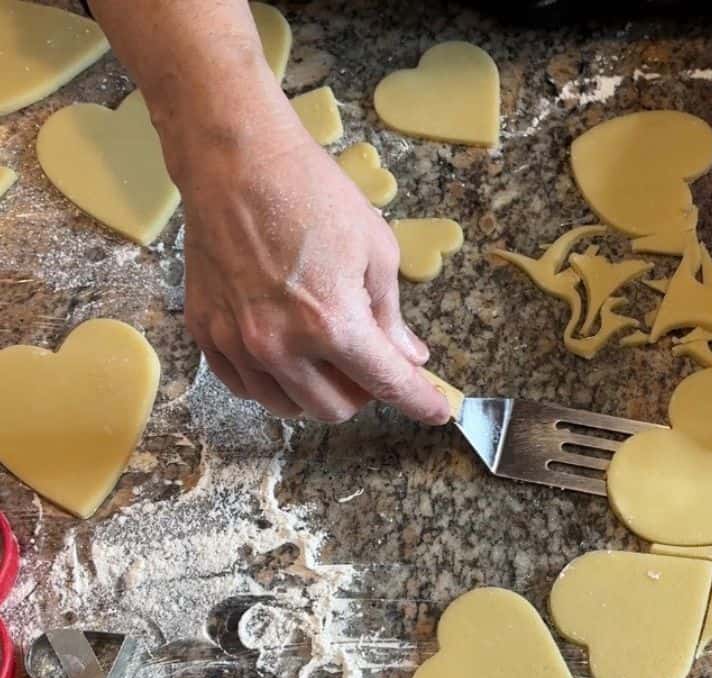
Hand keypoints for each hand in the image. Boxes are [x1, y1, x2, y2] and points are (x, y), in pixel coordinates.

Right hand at [175, 126, 449, 424]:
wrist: (235, 161)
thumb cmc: (311, 194)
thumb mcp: (375, 250)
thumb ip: (390, 315)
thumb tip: (409, 355)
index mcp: (332, 323)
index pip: (385, 384)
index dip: (418, 402)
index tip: (435, 412)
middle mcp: (280, 344)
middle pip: (334, 409)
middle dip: (362, 393)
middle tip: (370, 361)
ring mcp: (237, 342)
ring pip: (287, 407)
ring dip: (317, 392)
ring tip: (329, 356)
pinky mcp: (206, 332)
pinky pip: (245, 387)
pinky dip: (274, 382)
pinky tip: (289, 353)